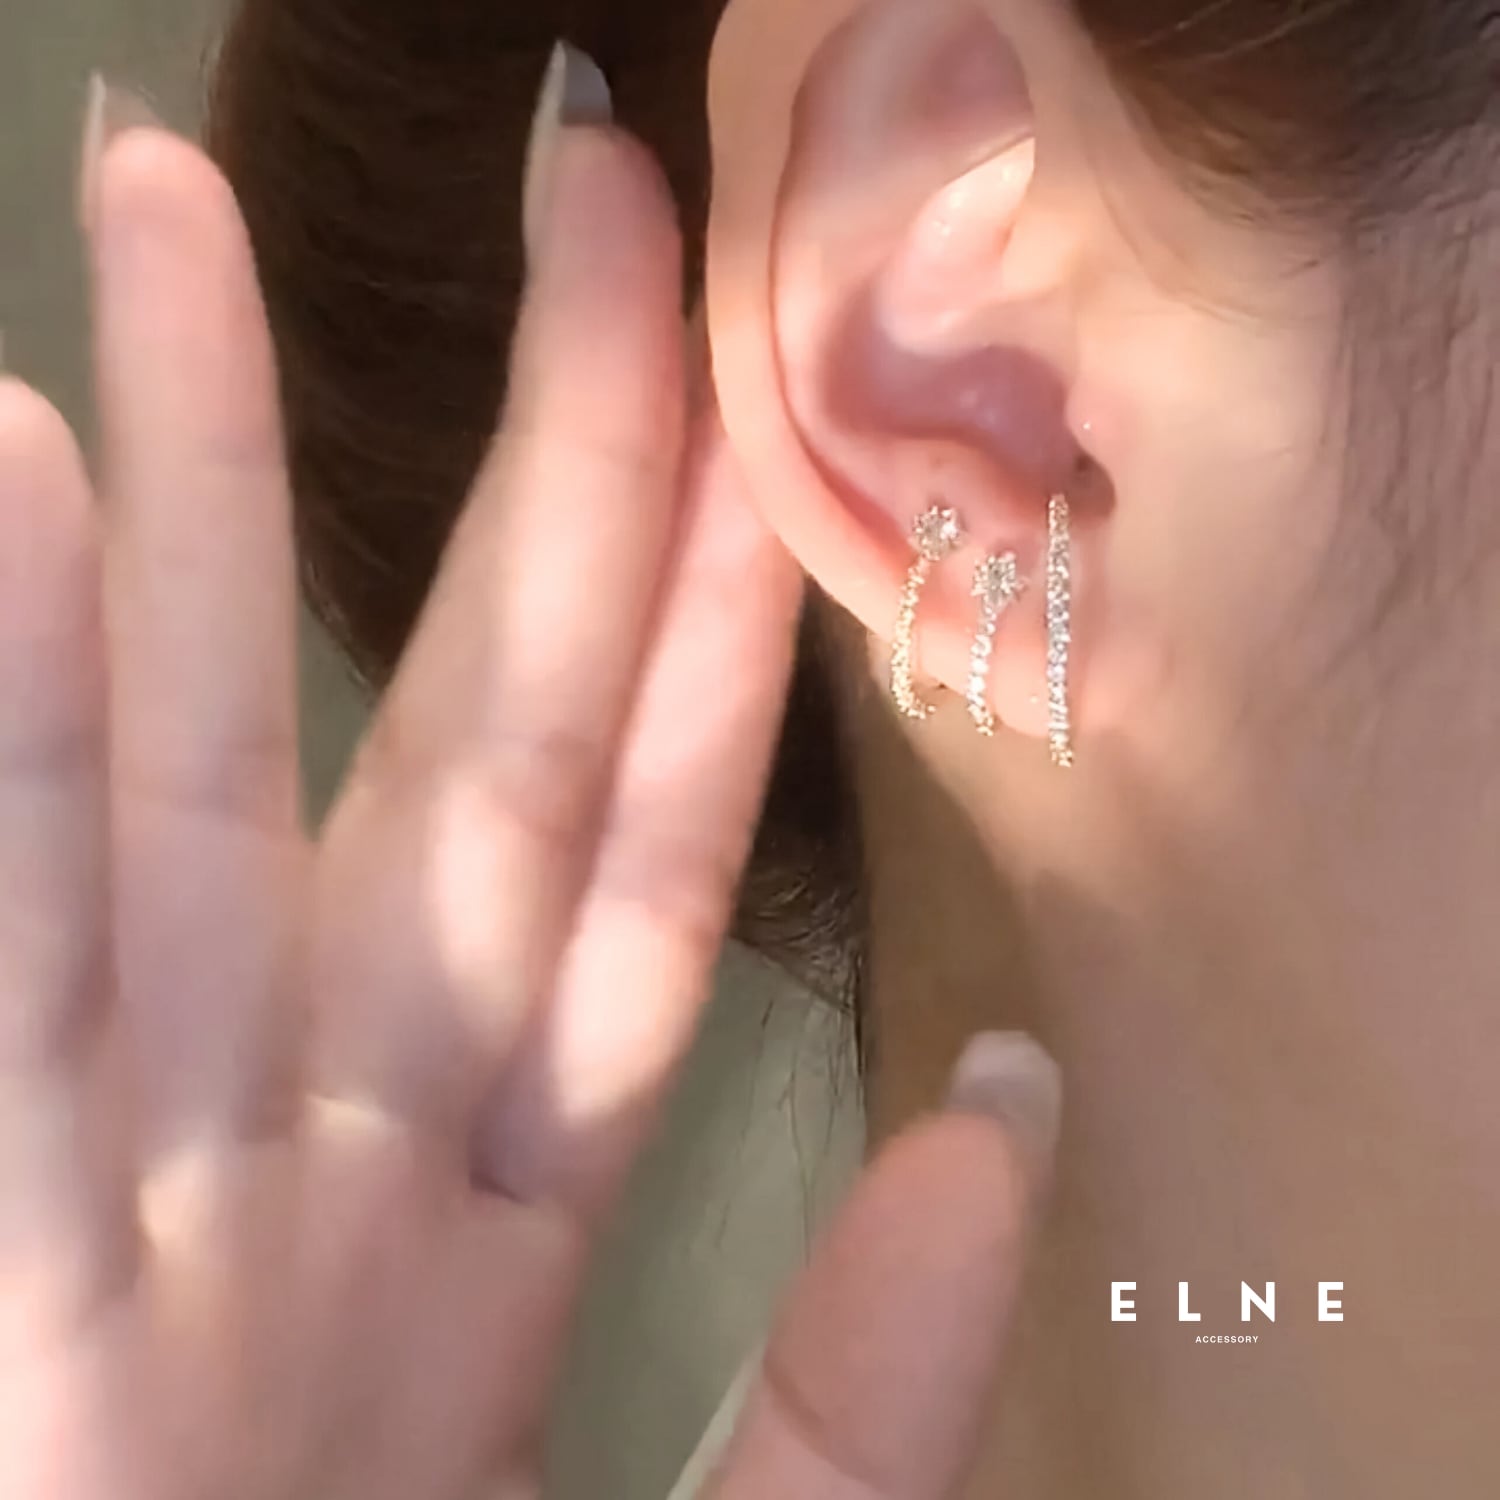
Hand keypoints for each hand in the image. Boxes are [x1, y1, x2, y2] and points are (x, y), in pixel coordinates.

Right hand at [0, 97, 1053, 1499]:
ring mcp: (150, 1158)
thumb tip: (999, 1108)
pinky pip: (14, 926)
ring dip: (191, 488)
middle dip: (528, 454)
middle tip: (566, 184)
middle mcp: (336, 1126)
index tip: (756, 405)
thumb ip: (868, 1386)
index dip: (718, 614)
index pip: (648, 835)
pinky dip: (3, 714)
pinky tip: (4, 490)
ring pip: (202, 760)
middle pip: (472, 728)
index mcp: (510, 1205)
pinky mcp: (8, 1220)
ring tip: (151, 218)